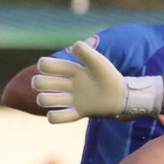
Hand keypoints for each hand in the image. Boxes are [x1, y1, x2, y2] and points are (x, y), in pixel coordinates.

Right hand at [33, 40, 162, 123]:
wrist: (123, 96)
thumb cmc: (111, 77)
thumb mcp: (98, 62)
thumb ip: (86, 53)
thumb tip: (72, 46)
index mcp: (73, 70)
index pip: (49, 66)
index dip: (44, 65)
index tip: (47, 66)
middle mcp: (70, 85)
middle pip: (42, 83)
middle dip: (40, 83)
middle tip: (54, 85)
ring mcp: (73, 99)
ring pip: (46, 99)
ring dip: (44, 99)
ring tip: (55, 99)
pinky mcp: (79, 112)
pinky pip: (59, 117)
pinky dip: (53, 117)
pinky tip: (54, 114)